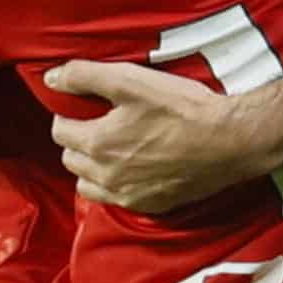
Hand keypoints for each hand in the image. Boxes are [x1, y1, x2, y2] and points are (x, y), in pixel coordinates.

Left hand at [46, 60, 257, 212]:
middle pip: (71, 160)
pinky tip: (135, 168)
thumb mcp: (132, 81)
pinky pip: (118, 199)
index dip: (68, 114)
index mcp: (98, 143)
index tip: (84, 106)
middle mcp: (106, 176)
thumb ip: (86, 76)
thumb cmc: (183, 109)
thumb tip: (51, 79)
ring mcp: (128, 195)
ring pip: (89, 185)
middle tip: (100, 124)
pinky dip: (117, 185)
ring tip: (113, 149)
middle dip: (78, 141)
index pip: (60, 130)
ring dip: (92, 168)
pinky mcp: (151, 205)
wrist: (231, 141)